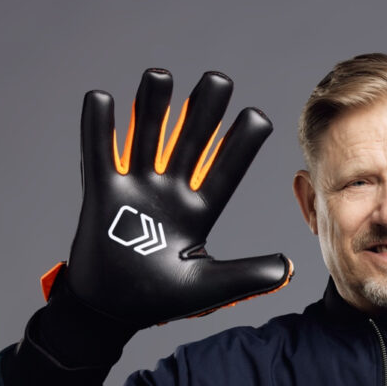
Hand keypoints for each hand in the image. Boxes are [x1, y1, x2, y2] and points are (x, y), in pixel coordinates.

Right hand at [49, 69, 292, 326]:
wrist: (112, 311)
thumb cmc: (160, 300)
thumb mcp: (209, 286)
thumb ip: (247, 275)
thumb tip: (288, 268)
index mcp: (198, 211)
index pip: (225, 171)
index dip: (240, 145)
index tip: (257, 116)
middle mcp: (170, 193)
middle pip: (190, 144)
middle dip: (203, 112)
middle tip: (218, 79)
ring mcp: (136, 190)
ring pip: (147, 139)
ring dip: (153, 108)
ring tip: (161, 74)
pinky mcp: (102, 194)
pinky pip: (100, 155)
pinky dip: (98, 127)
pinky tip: (102, 97)